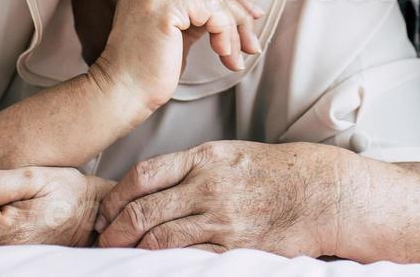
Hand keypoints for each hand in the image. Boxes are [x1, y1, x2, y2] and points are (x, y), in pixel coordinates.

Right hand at [91, 0, 263, 111]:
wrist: (121, 93)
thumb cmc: (151, 69)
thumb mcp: (181, 30)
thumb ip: (202, 9)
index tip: (252, 18)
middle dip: (240, 12)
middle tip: (252, 43)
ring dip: (235, 29)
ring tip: (237, 56)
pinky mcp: (165, 6)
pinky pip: (214, 11)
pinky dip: (226, 34)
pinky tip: (224, 55)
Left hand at [96, 141, 344, 255]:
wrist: (317, 192)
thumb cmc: (271, 172)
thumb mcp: (228, 155)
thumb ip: (190, 168)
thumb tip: (150, 185)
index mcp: (204, 159)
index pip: (143, 175)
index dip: (115, 196)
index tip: (104, 211)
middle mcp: (207, 187)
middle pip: (143, 210)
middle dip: (114, 230)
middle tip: (102, 240)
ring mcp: (220, 219)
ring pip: (159, 238)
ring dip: (133, 249)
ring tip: (122, 254)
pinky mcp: (233, 246)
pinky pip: (188, 256)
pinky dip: (165, 262)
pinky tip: (154, 264)